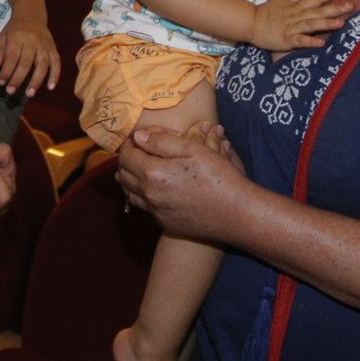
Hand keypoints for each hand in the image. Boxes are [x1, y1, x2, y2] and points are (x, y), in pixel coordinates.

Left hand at [0, 19, 61, 95]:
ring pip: (42, 64)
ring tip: (29, 94)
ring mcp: (45, 45)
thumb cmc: (15, 29)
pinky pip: (56, 63)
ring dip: (36, 80)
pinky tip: (50, 87)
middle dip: (18, 78)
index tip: (1, 82)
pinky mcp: (53, 48)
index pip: (12, 56)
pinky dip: (55, 75)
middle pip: (26, 62)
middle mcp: (32, 41)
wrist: (32, 14)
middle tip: (11, 91)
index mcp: (17, 36)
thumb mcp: (3, 36)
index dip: (6, 70)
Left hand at [117, 126, 248, 242]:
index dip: (128, 144)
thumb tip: (138, 137)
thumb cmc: (218, 177)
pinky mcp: (165, 223)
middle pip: (123, 175)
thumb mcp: (193, 149)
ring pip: (130, 193)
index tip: (135, 138)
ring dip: (130, 178)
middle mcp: (149, 195)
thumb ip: (161, 141)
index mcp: (153, 174)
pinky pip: (144, 207)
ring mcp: (156, 212)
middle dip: (126, 160)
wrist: (237, 214)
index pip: (126, 156)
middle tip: (137, 150)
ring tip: (140, 168)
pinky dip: (142, 195)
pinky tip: (154, 188)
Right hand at [249, 0, 349, 52]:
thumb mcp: (282, 1)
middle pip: (317, 10)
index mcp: (296, 7)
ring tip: (341, 23)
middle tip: (350, 5)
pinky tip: (321, 43)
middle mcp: (296, 15)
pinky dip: (310, 41)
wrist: (250, 23)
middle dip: (334, 8)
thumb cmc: (267, 13)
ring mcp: (292, 27)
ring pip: (311, 24)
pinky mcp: (287, 39)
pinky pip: (300, 40)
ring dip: (326, 23)